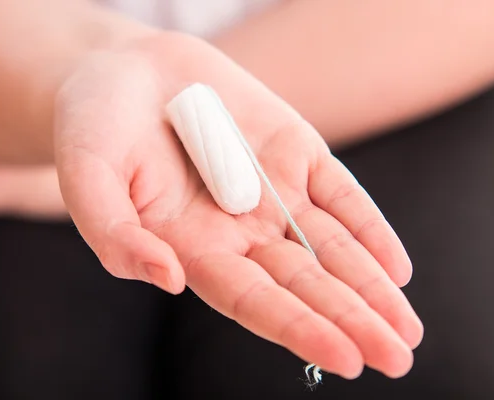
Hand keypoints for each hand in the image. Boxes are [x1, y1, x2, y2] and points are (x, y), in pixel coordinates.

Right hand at [54, 32, 422, 379]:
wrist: (123, 71)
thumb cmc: (93, 126)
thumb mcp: (86, 178)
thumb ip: (116, 235)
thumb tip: (168, 279)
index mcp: (191, 248)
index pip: (252, 300)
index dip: (297, 328)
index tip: (347, 359)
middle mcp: (239, 230)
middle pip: (303, 284)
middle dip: (350, 320)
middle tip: (397, 358)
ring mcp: (272, 191)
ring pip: (330, 247)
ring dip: (371, 286)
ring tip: (406, 328)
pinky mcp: (294, 151)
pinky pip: (339, 194)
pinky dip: (369, 227)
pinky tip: (396, 266)